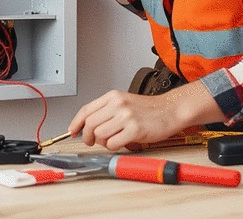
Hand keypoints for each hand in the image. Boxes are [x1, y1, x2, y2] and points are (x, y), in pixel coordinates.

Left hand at [69, 82, 226, 150]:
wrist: (170, 110)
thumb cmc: (148, 109)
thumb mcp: (124, 102)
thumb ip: (106, 111)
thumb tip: (87, 126)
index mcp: (113, 96)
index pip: (86, 109)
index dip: (76, 123)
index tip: (73, 131)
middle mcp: (118, 104)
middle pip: (89, 124)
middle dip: (88, 136)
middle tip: (93, 141)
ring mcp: (126, 116)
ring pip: (99, 134)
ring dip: (103, 142)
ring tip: (113, 139)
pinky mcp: (134, 129)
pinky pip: (113, 143)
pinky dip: (114, 147)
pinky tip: (122, 142)